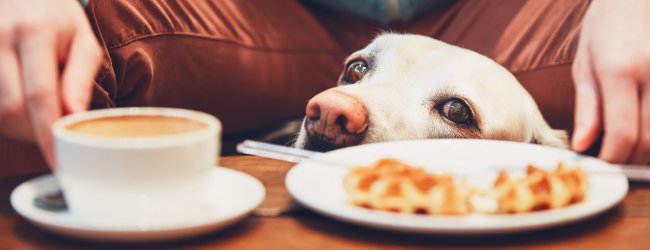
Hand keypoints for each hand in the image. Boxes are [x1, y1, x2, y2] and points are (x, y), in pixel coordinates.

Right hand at [0, 0, 101, 166]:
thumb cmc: (58, 20)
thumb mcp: (82, 42)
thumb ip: (79, 79)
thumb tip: (75, 117)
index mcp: (34, 32)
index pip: (39, 94)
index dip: (48, 133)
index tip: (58, 160)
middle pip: (11, 108)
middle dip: (34, 134)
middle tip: (55, 140)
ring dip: (19, 129)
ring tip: (41, 120)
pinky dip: (4, 119)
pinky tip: (22, 112)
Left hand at [572, 0, 649, 163]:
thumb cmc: (606, 28)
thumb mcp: (585, 66)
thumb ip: (587, 108)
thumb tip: (583, 145)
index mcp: (620, 71)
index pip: (622, 134)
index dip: (613, 158)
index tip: (601, 164)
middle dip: (631, 160)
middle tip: (615, 160)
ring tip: (630, 146)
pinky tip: (645, 128)